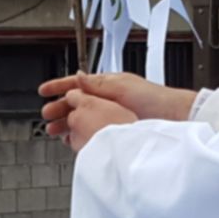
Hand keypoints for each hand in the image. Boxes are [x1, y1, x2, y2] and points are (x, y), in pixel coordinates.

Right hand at [38, 72, 195, 125]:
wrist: (175, 118)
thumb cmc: (155, 100)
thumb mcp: (121, 87)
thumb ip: (97, 85)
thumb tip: (78, 77)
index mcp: (109, 84)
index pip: (77, 83)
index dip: (58, 86)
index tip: (43, 91)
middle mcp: (109, 99)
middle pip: (77, 102)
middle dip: (59, 108)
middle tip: (47, 116)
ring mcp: (113, 114)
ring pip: (83, 117)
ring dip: (67, 123)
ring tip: (56, 131)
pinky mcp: (117, 129)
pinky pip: (92, 129)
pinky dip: (81, 133)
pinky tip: (75, 139)